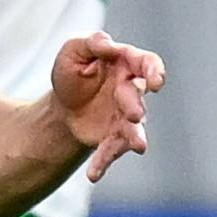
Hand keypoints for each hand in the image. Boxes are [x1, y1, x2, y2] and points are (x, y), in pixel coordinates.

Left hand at [50, 31, 164, 179]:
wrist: (60, 107)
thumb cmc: (72, 73)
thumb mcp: (73, 51)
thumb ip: (91, 43)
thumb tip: (108, 42)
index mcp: (125, 64)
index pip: (147, 63)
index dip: (155, 70)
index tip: (156, 80)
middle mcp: (130, 91)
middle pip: (137, 97)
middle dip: (136, 105)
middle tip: (133, 113)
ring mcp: (125, 117)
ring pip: (134, 128)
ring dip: (136, 136)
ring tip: (138, 146)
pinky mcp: (113, 138)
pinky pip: (112, 150)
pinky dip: (104, 162)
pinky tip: (94, 175)